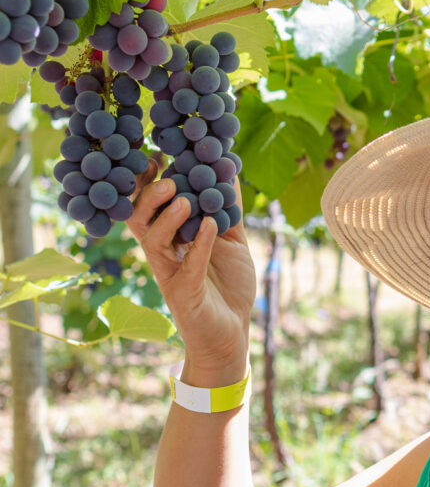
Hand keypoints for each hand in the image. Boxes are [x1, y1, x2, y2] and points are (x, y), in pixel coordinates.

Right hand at [127, 156, 255, 372]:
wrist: (232, 332)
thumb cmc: (227, 286)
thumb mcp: (232, 241)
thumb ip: (229, 209)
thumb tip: (230, 169)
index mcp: (170, 239)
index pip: (149, 205)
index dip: (147, 182)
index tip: (156, 154)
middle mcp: (163, 254)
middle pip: (140, 219)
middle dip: (148, 195)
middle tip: (165, 175)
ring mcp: (170, 274)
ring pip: (153, 241)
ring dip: (167, 218)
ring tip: (183, 198)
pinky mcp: (184, 293)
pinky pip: (188, 266)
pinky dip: (200, 245)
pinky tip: (211, 226)